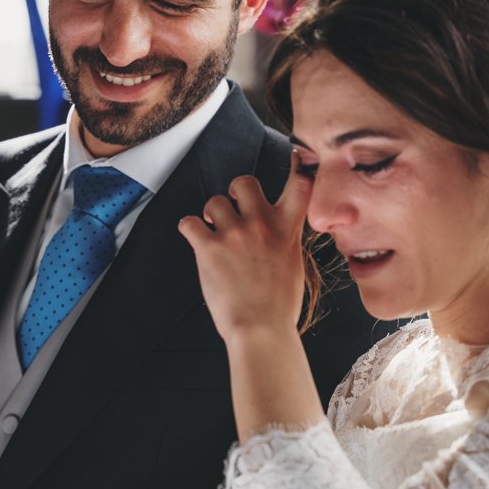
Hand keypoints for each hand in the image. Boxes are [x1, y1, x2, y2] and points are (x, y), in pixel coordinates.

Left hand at [179, 150, 313, 342]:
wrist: (261, 330)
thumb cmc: (277, 306)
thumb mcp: (293, 264)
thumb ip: (284, 239)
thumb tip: (276, 230)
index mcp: (287, 229)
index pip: (300, 184)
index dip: (297, 164)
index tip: (294, 157)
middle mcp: (262, 224)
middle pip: (244, 181)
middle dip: (234, 192)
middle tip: (232, 209)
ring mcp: (235, 234)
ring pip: (214, 202)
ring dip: (210, 217)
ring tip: (214, 235)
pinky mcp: (209, 247)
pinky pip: (188, 222)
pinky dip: (189, 229)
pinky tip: (196, 241)